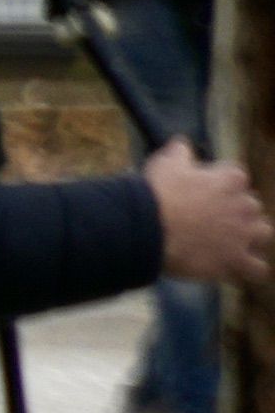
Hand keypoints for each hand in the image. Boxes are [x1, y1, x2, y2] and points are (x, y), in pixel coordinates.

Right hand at [147, 144, 268, 291]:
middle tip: (211, 220)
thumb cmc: (158, 193)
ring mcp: (243, 234)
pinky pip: (257, 269)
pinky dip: (251, 270)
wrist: (149, 229)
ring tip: (232, 243)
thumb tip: (182, 143)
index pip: (236, 178)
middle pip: (251, 206)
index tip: (202, 194)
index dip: (219, 186)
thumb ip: (180, 151)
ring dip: (251, 237)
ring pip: (263, 233)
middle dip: (235, 212)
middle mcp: (245, 205)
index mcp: (232, 179)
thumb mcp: (167, 163)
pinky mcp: (236, 260)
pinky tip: (240, 270)